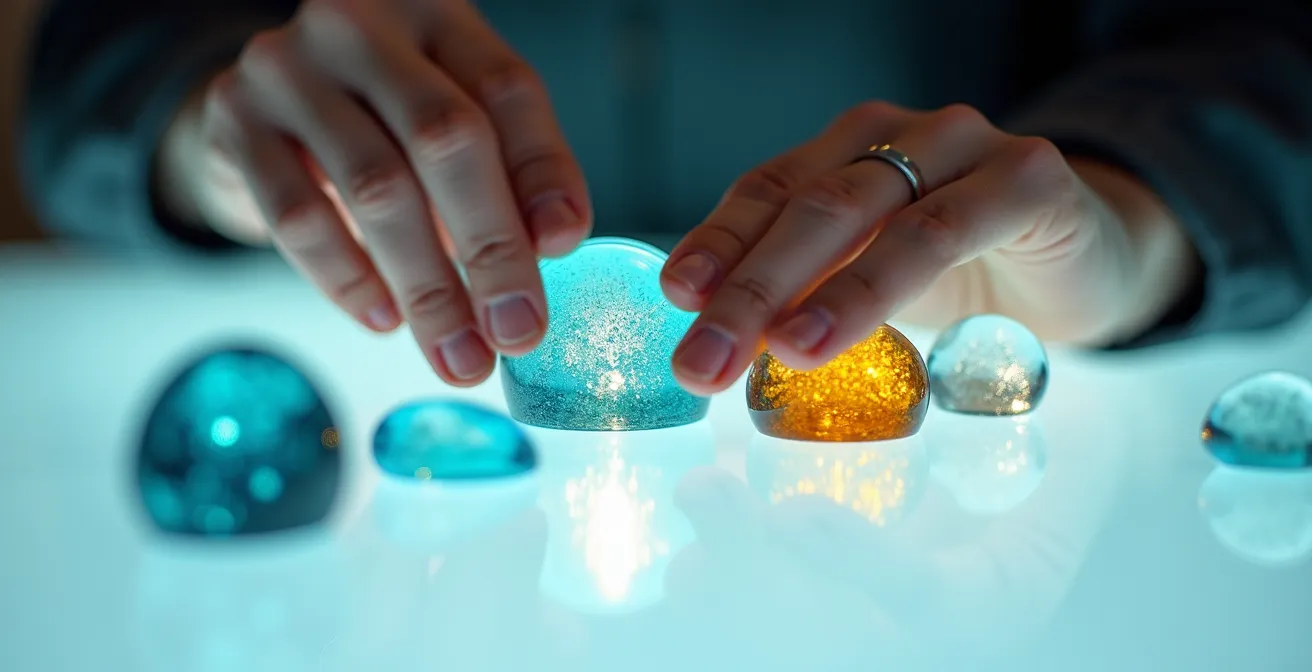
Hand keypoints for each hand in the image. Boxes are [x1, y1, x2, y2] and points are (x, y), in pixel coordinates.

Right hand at [162, 0, 590, 385]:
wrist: (262, 105)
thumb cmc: (382, 121)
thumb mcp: (451, 122)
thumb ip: (503, 171)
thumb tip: (553, 244)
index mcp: (435, 14)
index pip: (505, 89)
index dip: (544, 170)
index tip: (565, 245)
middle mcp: (361, 25)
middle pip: (445, 137)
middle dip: (492, 248)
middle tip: (517, 330)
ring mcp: (288, 68)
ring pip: (377, 189)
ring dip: (427, 288)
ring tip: (459, 354)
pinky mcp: (234, 120)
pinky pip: (298, 217)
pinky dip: (350, 280)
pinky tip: (385, 320)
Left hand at [661, 101, 1197, 392]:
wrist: (1085, 262)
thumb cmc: (965, 272)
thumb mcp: (873, 282)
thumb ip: (809, 291)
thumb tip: (717, 339)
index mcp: (848, 152)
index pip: (766, 191)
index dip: (716, 240)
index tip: (675, 298)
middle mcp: (896, 137)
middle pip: (802, 207)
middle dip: (743, 287)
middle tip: (699, 361)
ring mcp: (961, 148)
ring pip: (863, 214)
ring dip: (806, 288)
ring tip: (770, 351)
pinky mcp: (1027, 178)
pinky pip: (941, 231)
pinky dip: (880, 283)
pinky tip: (831, 332)